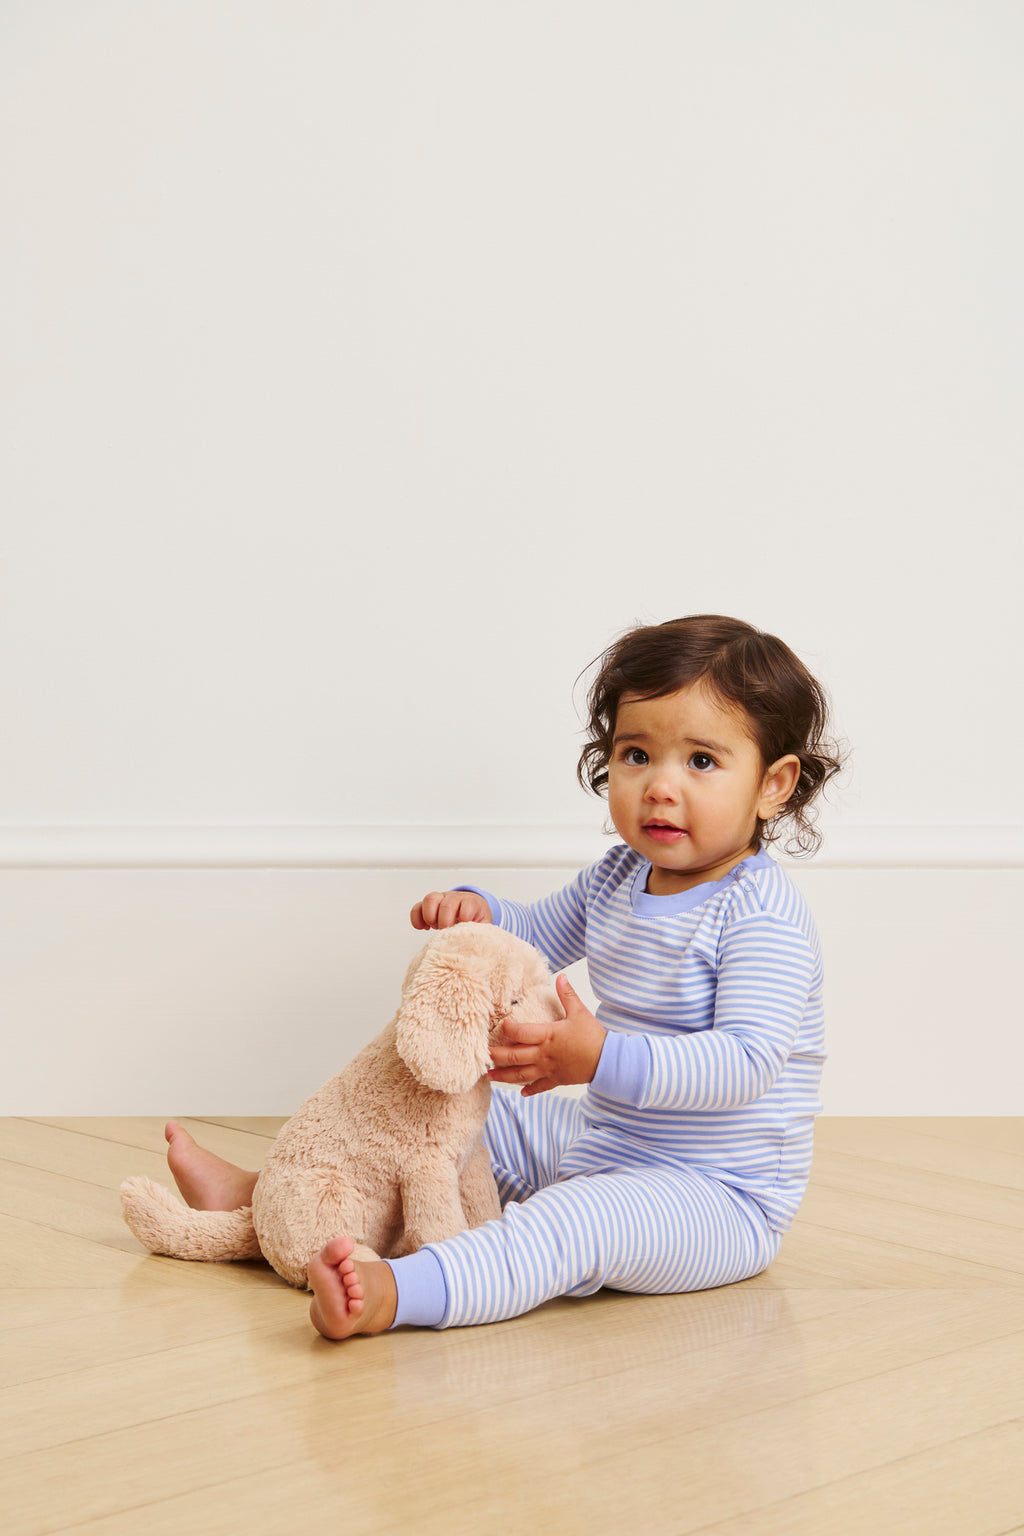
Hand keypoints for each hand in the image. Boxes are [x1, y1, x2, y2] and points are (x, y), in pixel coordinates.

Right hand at [410, 890, 492, 929]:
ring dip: (430, 916)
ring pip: (430, 899)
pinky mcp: (428, 906)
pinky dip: (416, 918)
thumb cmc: (477, 921)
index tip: (462, 930)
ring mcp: (441, 900)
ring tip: (433, 927)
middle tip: (447, 932)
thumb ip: (482, 934)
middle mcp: (455, 898)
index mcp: (471, 903)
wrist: (472, 910)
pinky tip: (423, 928)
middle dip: (445, 921)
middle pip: (447, 903)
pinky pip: (417, 907)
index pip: (467, 904)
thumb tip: (479, 949)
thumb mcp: (484, 927)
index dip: (464, 918)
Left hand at [487, 975, 605, 1096]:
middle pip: (514, 1056)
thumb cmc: (594, 1037)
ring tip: (489, 1076)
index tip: (501, 1025)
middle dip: (496, 1056)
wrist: (608, 1061)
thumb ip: (567, 995)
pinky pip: (540, 1086)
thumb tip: (560, 977)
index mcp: (548, 1036)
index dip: (509, 1029)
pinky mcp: (557, 1080)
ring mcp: (549, 1069)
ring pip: (521, 1074)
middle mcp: (544, 1055)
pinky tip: (521, 1092)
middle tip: (482, 1056)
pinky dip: (530, 1089)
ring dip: (503, 1076)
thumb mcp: (580, 1012)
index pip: (521, 1033)